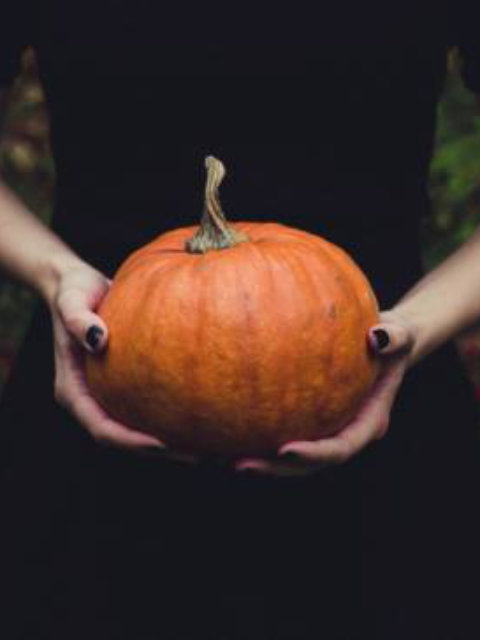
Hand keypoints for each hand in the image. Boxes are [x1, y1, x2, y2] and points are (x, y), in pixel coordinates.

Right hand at [48, 262, 195, 460]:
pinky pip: (152, 407)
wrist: (78, 285)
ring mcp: (110, 396)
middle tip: (202, 455)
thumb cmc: (73, 291)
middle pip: (126, 440)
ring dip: (173, 442)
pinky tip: (206, 415)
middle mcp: (92, 400)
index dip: (131, 442)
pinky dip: (175, 417)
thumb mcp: (71, 300)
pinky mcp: (127, 386)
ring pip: (141, 430)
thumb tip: (98, 340)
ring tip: (213, 446)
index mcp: (74, 391)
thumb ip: (77, 319)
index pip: (102, 430)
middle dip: (161, 452)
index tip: (163, 445)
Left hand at [234, 309, 416, 477]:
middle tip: (239, 465)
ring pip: (289, 457)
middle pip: (308, 465)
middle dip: (275, 469)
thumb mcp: (401, 333)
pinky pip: (278, 428)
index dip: (313, 455)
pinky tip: (221, 426)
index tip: (284, 450)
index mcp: (366, 423)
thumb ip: (396, 337)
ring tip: (217, 457)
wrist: (383, 344)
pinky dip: (252, 433)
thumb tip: (378, 337)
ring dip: (258, 459)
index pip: (339, 449)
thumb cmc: (391, 338)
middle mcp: (343, 433)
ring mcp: (324, 429)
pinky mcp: (306, 419)